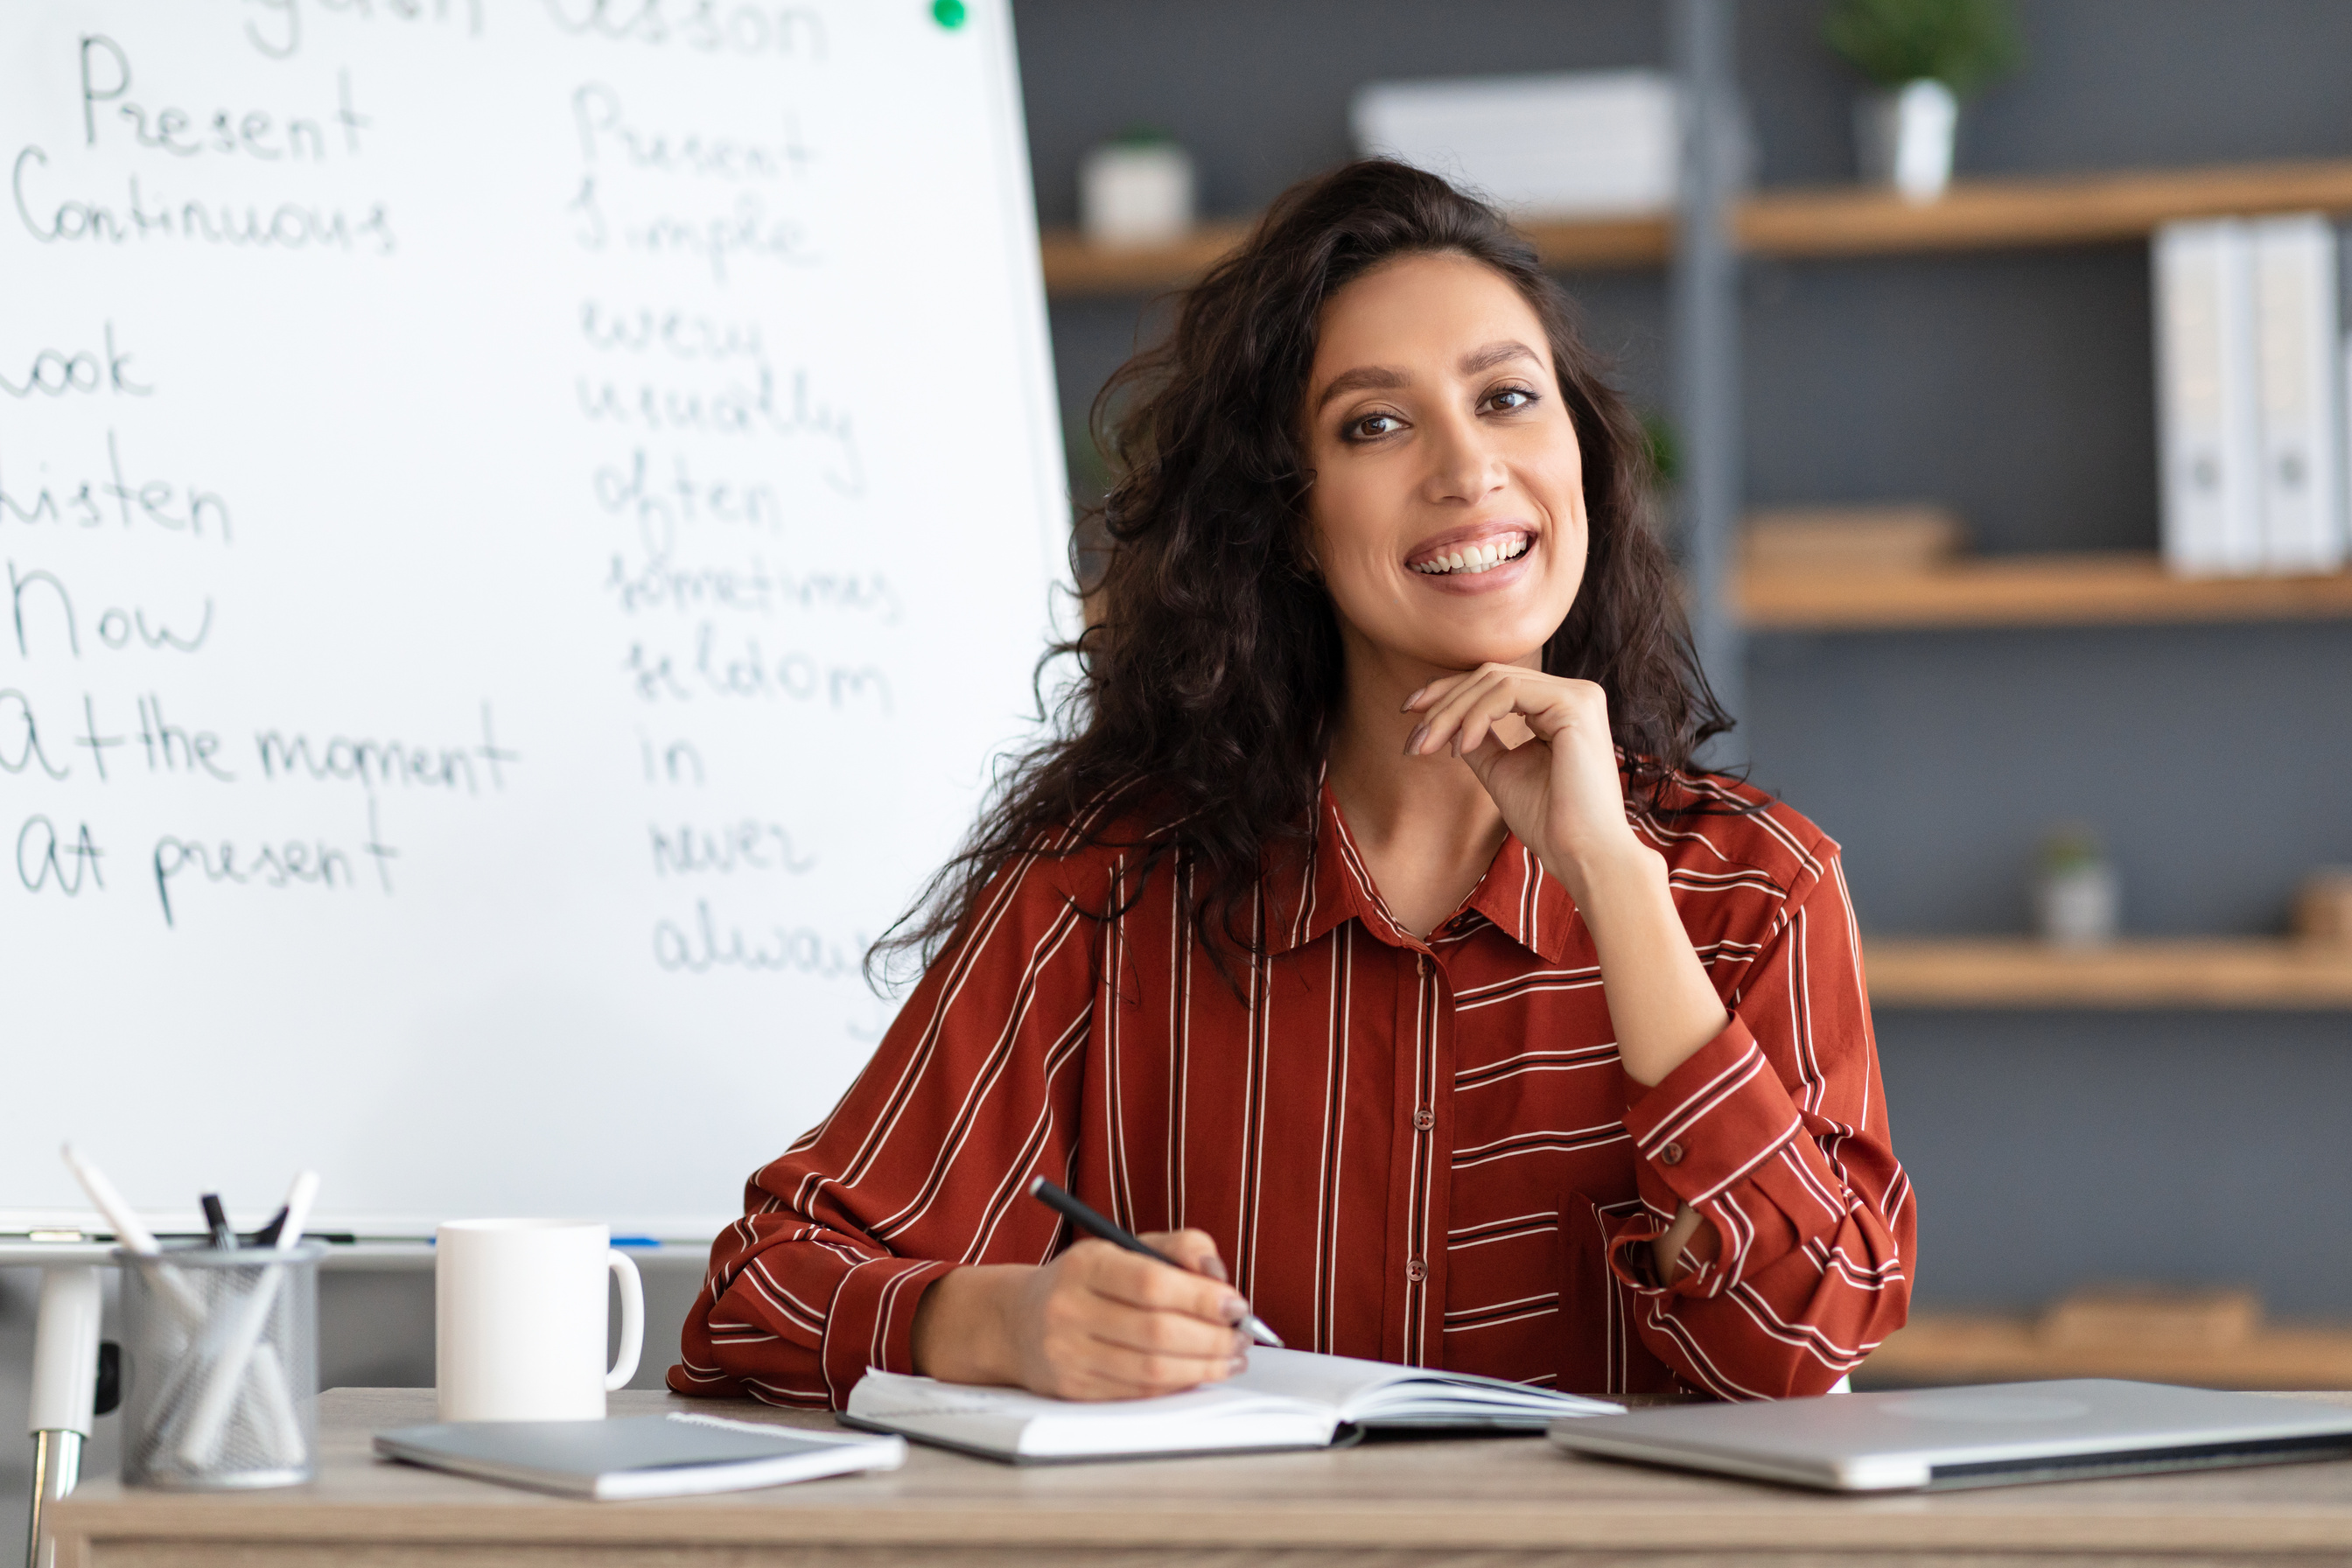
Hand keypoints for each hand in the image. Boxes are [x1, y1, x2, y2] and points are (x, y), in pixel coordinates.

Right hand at [911, 1230, 1251, 1400]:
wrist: (1017, 1321)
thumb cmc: (1088, 1280)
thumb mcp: (1125, 1247)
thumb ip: (1179, 1248)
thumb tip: (1221, 1279)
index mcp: (1085, 1266)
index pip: (1152, 1283)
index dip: (1202, 1298)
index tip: (1237, 1305)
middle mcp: (1069, 1310)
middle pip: (1157, 1332)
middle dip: (1212, 1339)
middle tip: (1242, 1338)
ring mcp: (1067, 1355)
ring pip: (1151, 1371)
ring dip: (1203, 1368)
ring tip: (1231, 1359)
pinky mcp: (1072, 1390)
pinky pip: (1137, 1393)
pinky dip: (1177, 1386)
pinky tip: (1198, 1373)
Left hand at [1402, 664, 1645, 899]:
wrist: (1583, 853)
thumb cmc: (1549, 822)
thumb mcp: (1501, 770)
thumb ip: (1479, 739)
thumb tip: (1444, 720)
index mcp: (1558, 707)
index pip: (1495, 682)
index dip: (1448, 692)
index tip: (1409, 712)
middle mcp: (1572, 693)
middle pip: (1490, 675)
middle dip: (1442, 702)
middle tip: (1413, 739)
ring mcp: (1577, 695)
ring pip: (1494, 680)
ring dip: (1451, 712)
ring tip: (1428, 746)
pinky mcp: (1575, 703)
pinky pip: (1507, 692)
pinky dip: (1476, 717)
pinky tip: (1461, 746)